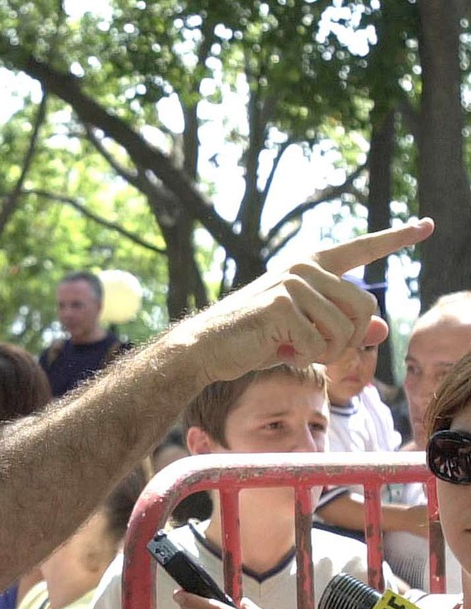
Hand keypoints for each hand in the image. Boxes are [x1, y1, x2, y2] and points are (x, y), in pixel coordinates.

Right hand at [168, 219, 432, 383]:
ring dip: (323, 353)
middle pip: (365, 306)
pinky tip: (278, 351)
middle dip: (350, 339)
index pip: (361, 248)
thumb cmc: (256, 338)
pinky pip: (316, 344)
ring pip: (343, 330)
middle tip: (320, 352)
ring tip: (293, 350)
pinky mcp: (280, 306)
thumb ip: (345, 328)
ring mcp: (291, 284)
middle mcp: (304, 268)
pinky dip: (302, 358)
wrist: (208, 347)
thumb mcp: (307, 332)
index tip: (426, 225)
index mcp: (311, 266)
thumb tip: (383, 329)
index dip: (396, 237)